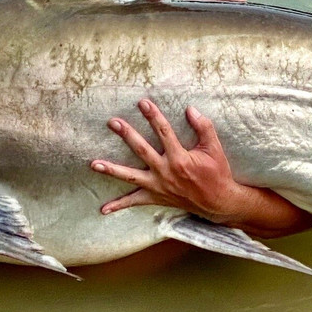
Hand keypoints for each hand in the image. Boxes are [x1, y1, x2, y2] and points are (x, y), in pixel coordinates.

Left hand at [91, 99, 311, 237]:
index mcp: (180, 158)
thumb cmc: (217, 173)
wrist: (218, 202)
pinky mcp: (156, 197)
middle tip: (113, 122)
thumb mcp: (214, 148)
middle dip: (127, 135)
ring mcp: (158, 186)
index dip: (153, 116)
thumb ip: (204, 127)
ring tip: (94, 164)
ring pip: (130, 177)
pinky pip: (134, 202)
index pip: (164, 132)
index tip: (143, 102)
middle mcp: (166, 172)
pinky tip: (103, 209)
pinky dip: (119, 205)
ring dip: (111, 170)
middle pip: (141, 150)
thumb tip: (191, 109)